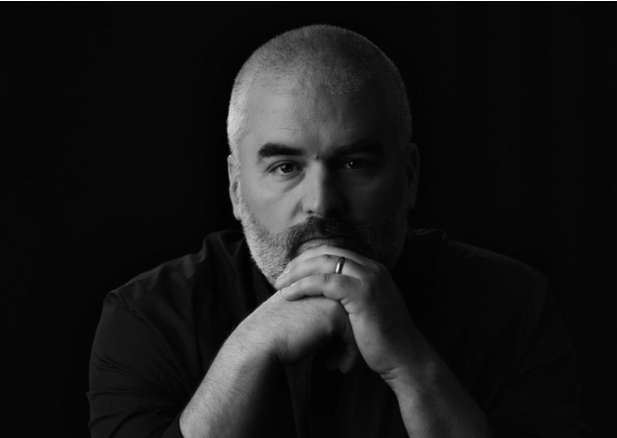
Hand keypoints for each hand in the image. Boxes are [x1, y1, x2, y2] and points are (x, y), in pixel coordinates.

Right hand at [236, 290, 358, 371]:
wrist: (261, 341)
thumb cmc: (275, 333)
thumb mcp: (300, 315)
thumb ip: (318, 314)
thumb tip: (337, 331)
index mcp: (316, 282)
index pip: (342, 306)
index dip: (339, 332)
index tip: (335, 352)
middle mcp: (326, 284)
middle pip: (352, 314)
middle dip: (348, 340)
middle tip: (340, 360)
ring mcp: (333, 296)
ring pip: (357, 325)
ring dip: (350, 349)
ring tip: (339, 366)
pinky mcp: (335, 312)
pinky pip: (354, 336)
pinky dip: (350, 355)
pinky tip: (340, 369)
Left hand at [274, 245, 425, 378]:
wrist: (405, 359)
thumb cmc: (384, 342)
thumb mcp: (367, 311)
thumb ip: (351, 297)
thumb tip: (324, 297)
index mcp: (372, 269)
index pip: (334, 252)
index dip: (309, 260)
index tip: (290, 273)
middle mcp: (371, 268)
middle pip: (327, 252)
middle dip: (300, 263)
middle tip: (280, 277)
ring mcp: (368, 278)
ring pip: (323, 263)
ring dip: (297, 273)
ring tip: (279, 285)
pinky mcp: (362, 293)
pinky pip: (324, 282)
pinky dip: (303, 286)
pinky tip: (288, 295)